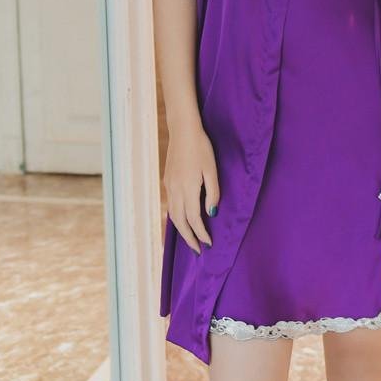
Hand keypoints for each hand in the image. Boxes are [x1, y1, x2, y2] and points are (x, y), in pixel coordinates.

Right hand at [163, 117, 219, 253]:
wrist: (183, 130)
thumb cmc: (201, 147)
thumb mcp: (212, 169)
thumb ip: (212, 191)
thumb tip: (212, 212)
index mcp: (188, 189)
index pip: (194, 220)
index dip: (201, 234)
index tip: (208, 244)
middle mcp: (175, 190)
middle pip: (180, 222)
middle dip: (189, 238)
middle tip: (197, 250)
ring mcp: (169, 186)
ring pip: (173, 215)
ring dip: (181, 229)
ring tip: (190, 239)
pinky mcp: (167, 180)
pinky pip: (170, 205)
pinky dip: (176, 217)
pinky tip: (182, 218)